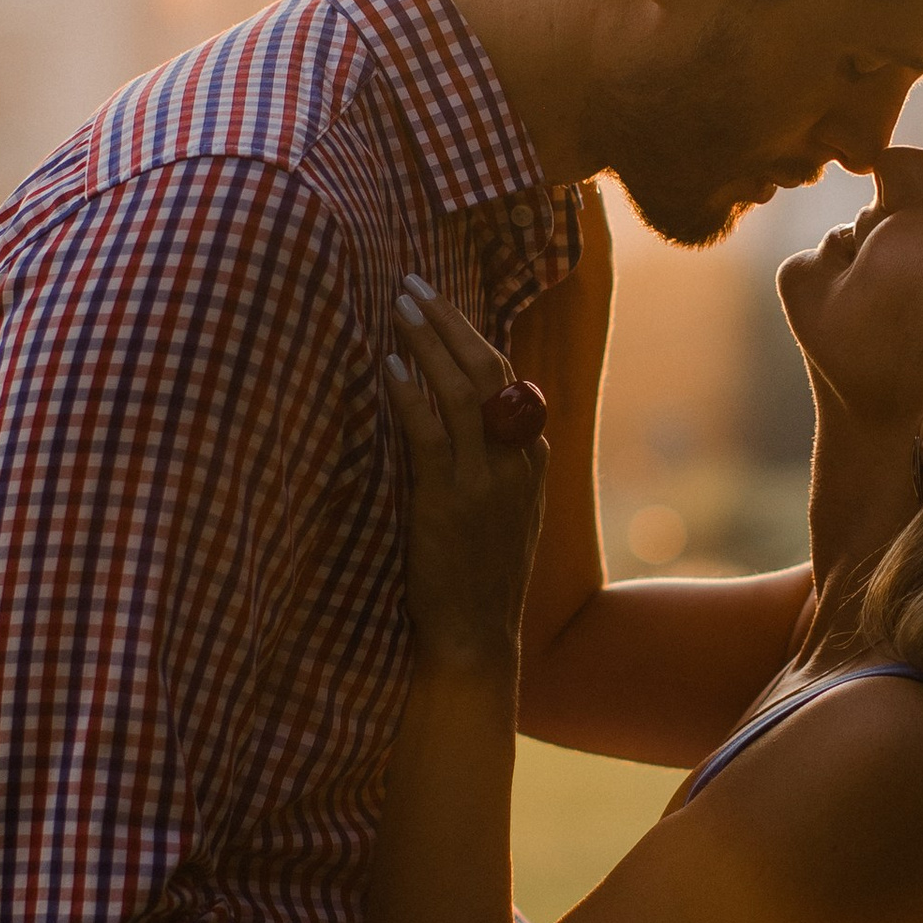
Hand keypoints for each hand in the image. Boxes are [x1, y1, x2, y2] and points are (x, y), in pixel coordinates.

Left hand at [384, 280, 548, 677]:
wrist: (476, 638)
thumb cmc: (477, 576)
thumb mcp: (500, 511)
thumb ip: (489, 461)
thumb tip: (456, 414)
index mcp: (531, 458)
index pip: (504, 378)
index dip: (469, 334)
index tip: (437, 304)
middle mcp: (517, 461)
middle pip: (487, 370)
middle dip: (448, 321)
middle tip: (412, 284)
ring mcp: (487, 481)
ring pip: (462, 391)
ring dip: (428, 341)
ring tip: (398, 307)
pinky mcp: (450, 502)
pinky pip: (432, 434)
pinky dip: (412, 395)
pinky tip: (391, 367)